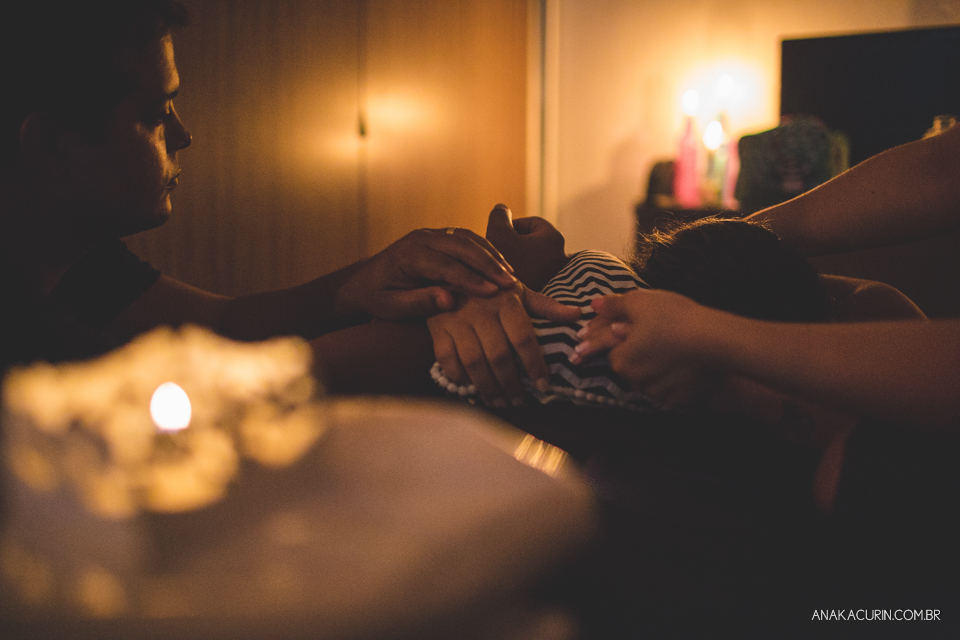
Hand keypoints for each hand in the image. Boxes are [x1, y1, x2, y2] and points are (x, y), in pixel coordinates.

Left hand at [335, 227, 517, 319]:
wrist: (363, 282)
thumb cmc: (376, 299)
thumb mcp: (391, 307)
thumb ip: (419, 303)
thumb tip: (450, 300)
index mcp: (408, 255)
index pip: (445, 265)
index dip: (471, 279)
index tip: (493, 293)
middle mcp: (421, 238)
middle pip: (461, 246)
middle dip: (489, 265)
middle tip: (511, 284)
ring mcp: (431, 233)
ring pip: (467, 238)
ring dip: (492, 256)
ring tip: (511, 278)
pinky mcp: (440, 236)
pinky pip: (467, 239)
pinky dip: (486, 251)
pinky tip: (501, 268)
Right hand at [428, 283, 580, 405]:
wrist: (448, 269)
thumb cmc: (490, 285)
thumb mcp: (518, 290)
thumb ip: (546, 305)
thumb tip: (577, 314)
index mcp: (505, 300)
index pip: (524, 338)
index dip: (535, 365)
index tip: (544, 386)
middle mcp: (481, 310)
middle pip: (499, 355)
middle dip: (511, 383)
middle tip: (519, 400)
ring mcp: (456, 319)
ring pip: (474, 361)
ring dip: (488, 386)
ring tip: (499, 401)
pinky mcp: (437, 327)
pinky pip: (446, 359)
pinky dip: (459, 376)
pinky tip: (470, 387)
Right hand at [485, 204, 568, 290]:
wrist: (509, 312)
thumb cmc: (504, 267)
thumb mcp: (497, 233)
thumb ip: (499, 216)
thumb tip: (502, 209)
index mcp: (554, 239)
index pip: (531, 223)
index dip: (511, 228)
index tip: (498, 241)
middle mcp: (560, 257)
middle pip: (530, 243)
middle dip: (512, 247)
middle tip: (495, 258)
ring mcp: (555, 277)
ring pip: (528, 261)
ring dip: (512, 264)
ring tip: (496, 273)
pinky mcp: (547, 293)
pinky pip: (530, 277)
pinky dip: (518, 278)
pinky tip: (502, 286)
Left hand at [573, 289, 714, 408]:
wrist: (714, 341)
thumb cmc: (673, 317)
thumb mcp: (639, 302)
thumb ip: (614, 305)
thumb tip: (594, 305)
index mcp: (621, 360)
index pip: (609, 348)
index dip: (612, 336)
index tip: (611, 337)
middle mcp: (635, 382)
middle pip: (630, 365)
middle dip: (636, 353)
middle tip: (652, 337)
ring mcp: (658, 394)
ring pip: (650, 378)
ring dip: (654, 367)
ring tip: (671, 349)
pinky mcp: (679, 401)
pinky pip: (671, 389)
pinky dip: (674, 379)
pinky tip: (685, 365)